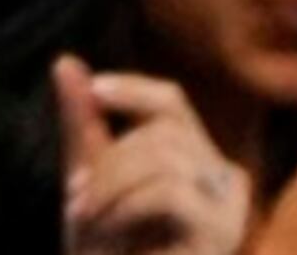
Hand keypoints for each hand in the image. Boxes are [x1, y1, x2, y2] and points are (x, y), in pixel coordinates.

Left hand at [63, 55, 251, 254]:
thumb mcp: (89, 185)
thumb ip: (84, 128)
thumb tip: (65, 62)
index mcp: (196, 164)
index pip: (172, 103)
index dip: (134, 90)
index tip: (96, 92)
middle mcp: (224, 182)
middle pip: (162, 129)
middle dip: (108, 160)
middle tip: (77, 203)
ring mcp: (230, 210)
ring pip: (164, 154)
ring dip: (110, 186)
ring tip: (90, 223)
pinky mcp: (223, 234)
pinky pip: (170, 190)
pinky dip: (125, 206)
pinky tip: (107, 232)